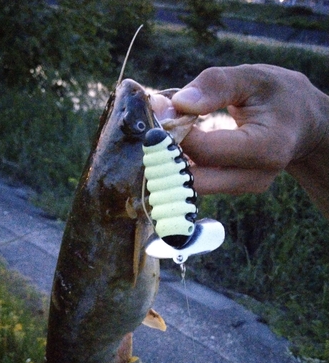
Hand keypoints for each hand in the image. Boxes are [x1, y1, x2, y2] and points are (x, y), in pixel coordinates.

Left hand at [171, 64, 328, 208]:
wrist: (300, 123)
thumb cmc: (278, 96)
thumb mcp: (253, 77)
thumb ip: (217, 85)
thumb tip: (178, 103)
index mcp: (267, 148)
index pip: (207, 151)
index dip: (176, 133)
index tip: (160, 109)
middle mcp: (257, 177)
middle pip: (197, 179)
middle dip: (169, 155)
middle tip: (157, 126)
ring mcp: (244, 188)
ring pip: (194, 184)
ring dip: (174, 160)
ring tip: (171, 130)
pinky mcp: (233, 189)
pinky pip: (200, 182)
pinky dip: (184, 164)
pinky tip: (182, 142)